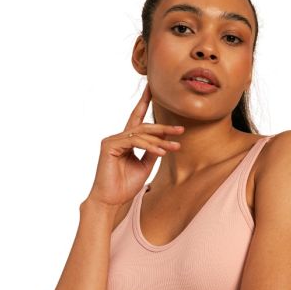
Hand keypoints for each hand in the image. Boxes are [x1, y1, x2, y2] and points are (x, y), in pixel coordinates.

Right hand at [84, 82, 184, 206]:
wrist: (112, 201)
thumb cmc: (125, 186)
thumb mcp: (145, 166)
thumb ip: (152, 152)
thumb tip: (164, 141)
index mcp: (126, 141)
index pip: (136, 118)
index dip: (144, 102)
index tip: (152, 88)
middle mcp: (118, 138)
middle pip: (144, 126)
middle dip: (163, 128)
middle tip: (181, 129)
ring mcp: (112, 140)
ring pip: (141, 134)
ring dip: (160, 140)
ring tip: (175, 147)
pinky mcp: (109, 145)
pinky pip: (134, 142)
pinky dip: (149, 146)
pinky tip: (161, 152)